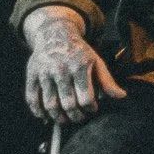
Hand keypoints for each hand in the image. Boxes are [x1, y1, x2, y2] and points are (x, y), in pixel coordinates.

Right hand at [21, 6, 125, 124]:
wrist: (54, 34)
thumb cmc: (79, 52)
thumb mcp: (96, 62)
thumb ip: (107, 81)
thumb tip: (122, 96)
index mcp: (80, 66)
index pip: (86, 98)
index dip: (90, 109)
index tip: (92, 109)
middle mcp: (61, 69)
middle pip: (68, 104)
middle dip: (75, 117)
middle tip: (79, 117)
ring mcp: (44, 72)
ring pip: (50, 105)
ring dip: (58, 118)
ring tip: (64, 119)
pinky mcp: (32, 74)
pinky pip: (32, 98)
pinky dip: (38, 111)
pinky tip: (46, 116)